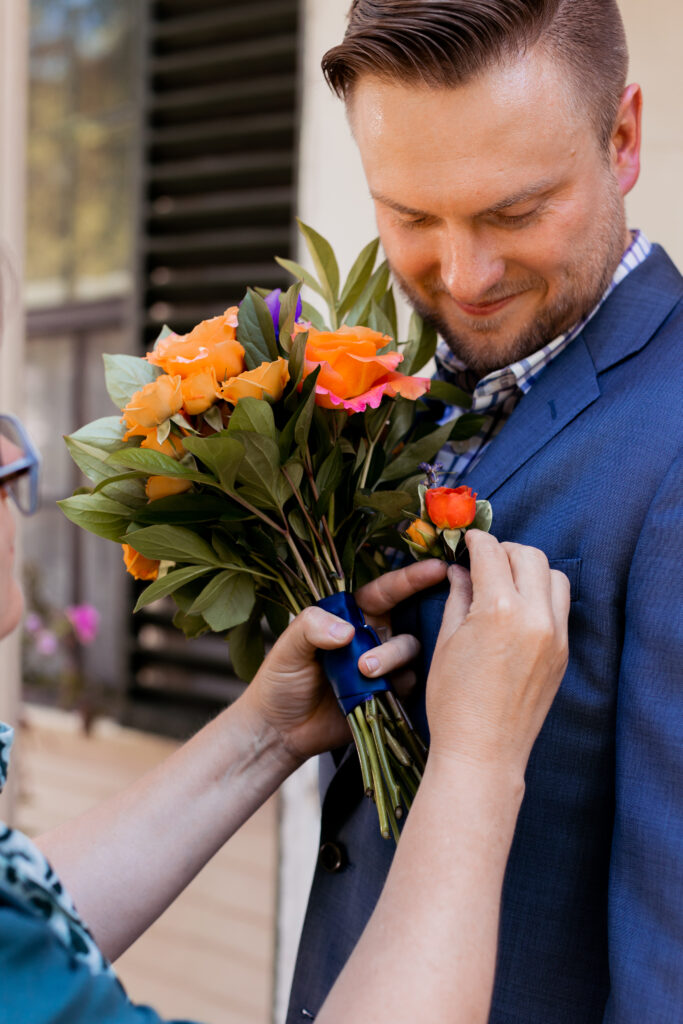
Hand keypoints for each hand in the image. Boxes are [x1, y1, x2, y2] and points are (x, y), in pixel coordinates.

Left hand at [242, 559, 447, 768]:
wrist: (282, 731)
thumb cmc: (280, 680)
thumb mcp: (287, 647)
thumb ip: (311, 627)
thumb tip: (347, 630)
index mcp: (351, 616)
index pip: (386, 591)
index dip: (412, 578)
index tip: (438, 568)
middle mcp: (371, 637)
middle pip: (407, 619)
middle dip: (409, 622)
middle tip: (372, 654)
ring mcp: (382, 666)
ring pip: (408, 651)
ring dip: (392, 658)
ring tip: (365, 671)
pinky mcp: (387, 695)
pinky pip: (409, 683)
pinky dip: (399, 684)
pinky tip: (378, 691)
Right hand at [426, 531, 569, 775]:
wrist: (483, 753)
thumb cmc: (453, 702)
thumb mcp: (446, 642)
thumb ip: (458, 597)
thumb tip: (461, 570)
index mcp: (498, 610)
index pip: (490, 553)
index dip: (474, 541)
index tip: (466, 541)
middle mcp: (534, 617)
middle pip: (528, 555)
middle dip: (504, 550)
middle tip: (483, 561)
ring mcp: (555, 636)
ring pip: (554, 576)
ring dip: (529, 570)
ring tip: (504, 583)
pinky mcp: (563, 653)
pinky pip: (560, 606)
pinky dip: (542, 595)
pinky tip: (518, 608)